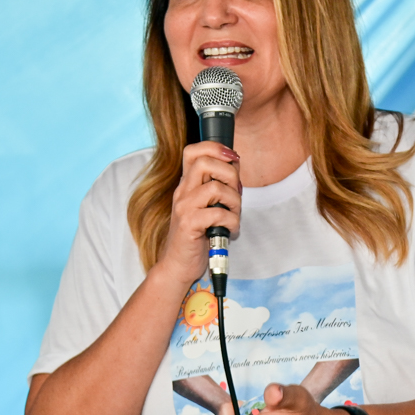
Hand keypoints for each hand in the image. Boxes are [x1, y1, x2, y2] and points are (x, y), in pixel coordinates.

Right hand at [153, 142, 240, 285]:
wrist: (178, 266)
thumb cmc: (196, 237)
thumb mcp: (206, 206)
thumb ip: (217, 187)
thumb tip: (235, 167)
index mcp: (186, 185)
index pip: (193, 151)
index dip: (215, 148)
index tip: (233, 159)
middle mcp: (182, 192)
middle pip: (205, 162)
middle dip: (230, 174)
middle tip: (236, 194)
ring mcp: (183, 208)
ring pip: (215, 187)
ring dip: (234, 202)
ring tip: (234, 216)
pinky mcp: (189, 225)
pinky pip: (218, 213)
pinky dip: (231, 221)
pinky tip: (230, 230)